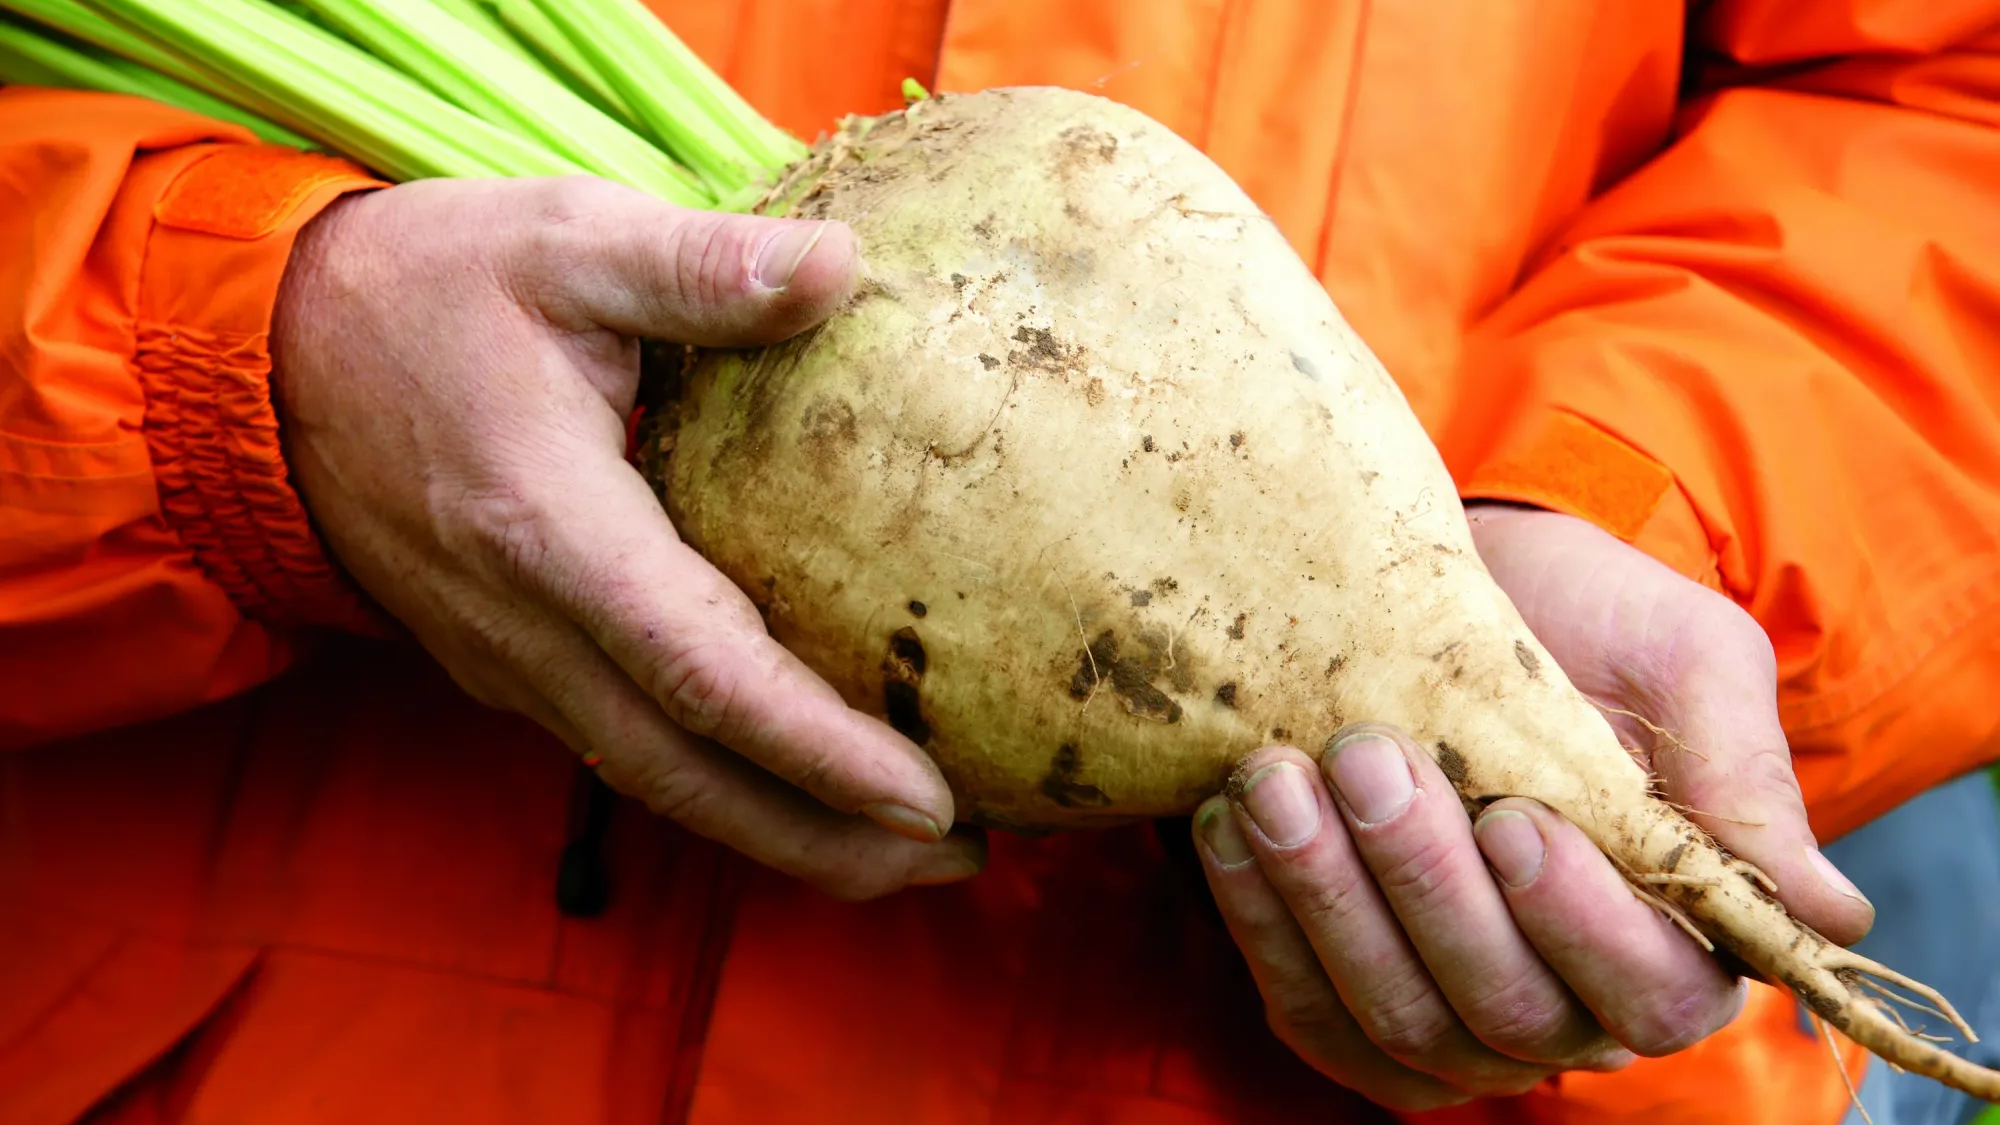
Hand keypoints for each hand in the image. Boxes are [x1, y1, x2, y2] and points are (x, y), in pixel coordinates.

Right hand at [271, 177, 983, 898]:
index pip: (701, 673)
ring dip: (782, 834)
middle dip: (824, 838)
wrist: (268, 354)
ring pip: (655, 784)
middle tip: (958, 855)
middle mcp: (522, 625)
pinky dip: (721, 790)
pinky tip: (802, 789)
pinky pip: (625, 751)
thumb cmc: (425, 285)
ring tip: (909, 854)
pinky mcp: (508, 664)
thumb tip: (844, 269)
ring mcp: (507, 659)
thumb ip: (702, 264)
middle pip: (686, 775)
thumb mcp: (565, 239)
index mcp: (547, 528)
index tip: (927, 801)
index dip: (816, 751)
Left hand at [1190, 504, 1874, 1109]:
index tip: (1515, 816)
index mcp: (1673, 938)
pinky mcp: (1346, 993)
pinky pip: (1304, 1009)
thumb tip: (1829, 915)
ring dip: (1326, 906)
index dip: (1579, 923)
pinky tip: (1235, 825)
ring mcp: (1448, 1009)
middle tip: (1368, 761)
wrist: (1471, 589)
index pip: (1649, 990)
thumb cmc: (1592, 626)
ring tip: (1277, 783)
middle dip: (1426, 891)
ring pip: (1394, 1024)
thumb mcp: (1688, 665)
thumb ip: (1743, 779)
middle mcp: (1565, 1002)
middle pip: (1506, 1015)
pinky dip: (1262, 926)